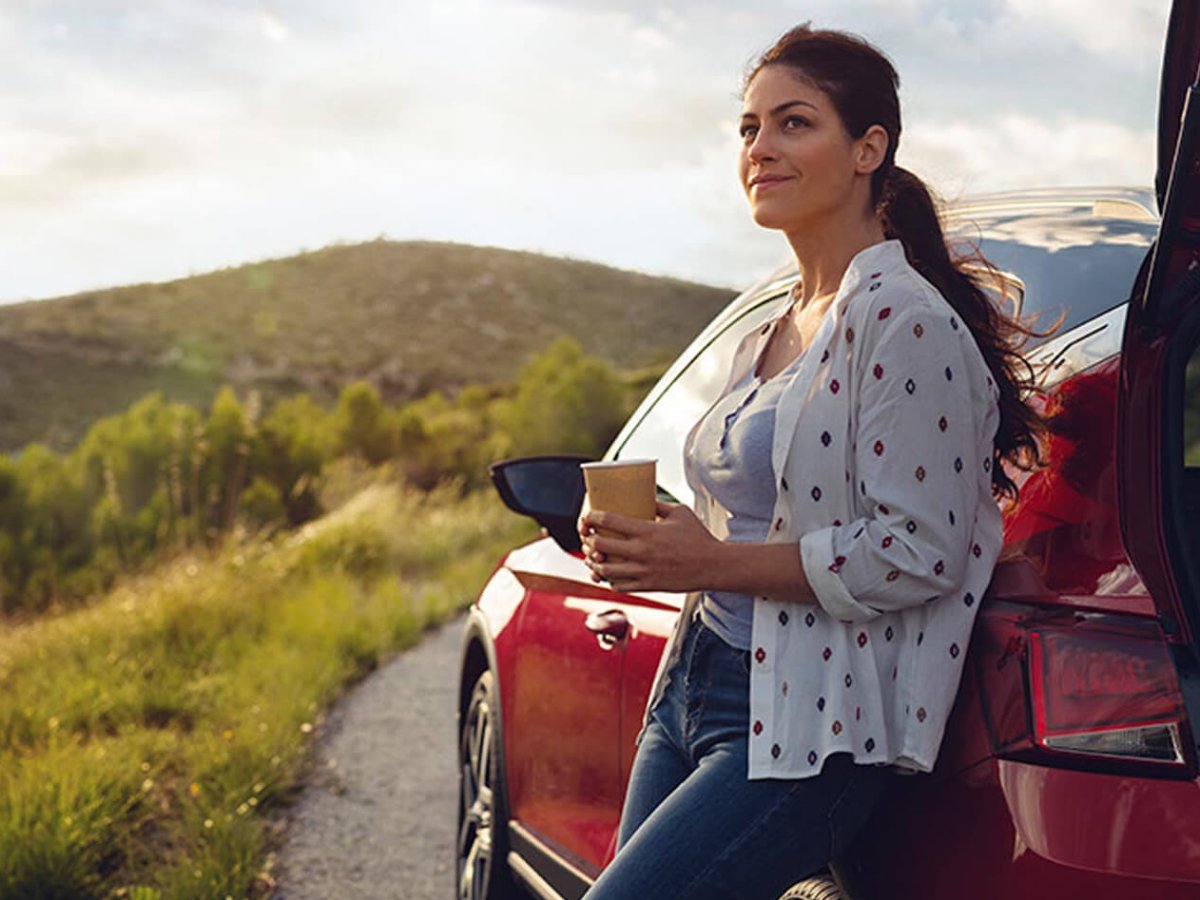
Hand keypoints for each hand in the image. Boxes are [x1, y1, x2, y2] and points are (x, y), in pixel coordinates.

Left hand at [577, 500, 720, 592]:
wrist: (713, 566)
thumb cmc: (698, 537)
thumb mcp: (680, 512)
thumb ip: (658, 504)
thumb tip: (642, 497)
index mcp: (647, 531)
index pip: (609, 521)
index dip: (593, 518)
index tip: (588, 517)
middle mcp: (642, 552)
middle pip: (601, 546)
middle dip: (589, 541)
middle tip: (589, 537)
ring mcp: (643, 571)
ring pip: (606, 571)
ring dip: (594, 564)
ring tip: (593, 558)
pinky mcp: (648, 586)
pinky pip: (620, 586)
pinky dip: (609, 580)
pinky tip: (609, 575)